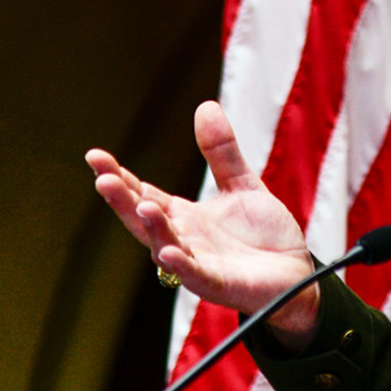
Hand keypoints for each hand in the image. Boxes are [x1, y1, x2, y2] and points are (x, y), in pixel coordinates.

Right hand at [87, 101, 322, 346]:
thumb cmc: (263, 236)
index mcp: (183, 216)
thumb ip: (221, 152)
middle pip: (144, 220)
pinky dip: (182, 267)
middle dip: (122, 201)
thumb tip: (205, 106)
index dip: (119, 177)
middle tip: (103, 179)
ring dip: (152, 229)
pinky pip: (197, 277)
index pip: (143, 193)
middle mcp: (183, 240)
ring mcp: (198, 264)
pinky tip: (169, 254)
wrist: (295, 274)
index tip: (95, 156)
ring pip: (166, 248)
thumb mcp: (241, 184)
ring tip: (142, 206)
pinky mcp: (220, 284)